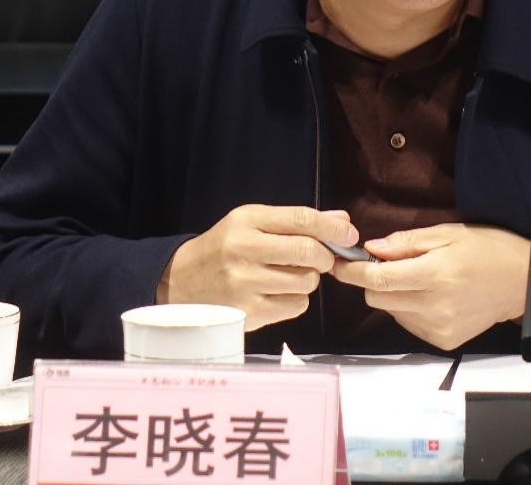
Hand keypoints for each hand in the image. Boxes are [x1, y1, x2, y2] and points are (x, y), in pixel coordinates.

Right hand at [158, 204, 357, 330]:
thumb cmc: (224, 249)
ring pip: (307, 281)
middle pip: (309, 251)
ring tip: (288, 275)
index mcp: (246, 221)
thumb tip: (342, 220)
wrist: (180, 282)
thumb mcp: (251, 224)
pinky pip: (296, 305)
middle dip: (325, 256)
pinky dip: (296, 300)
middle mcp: (244, 250)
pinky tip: (277, 293)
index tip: (349, 234)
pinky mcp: (249, 312)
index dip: (332, 227)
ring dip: (308, 279)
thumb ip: (295, 221)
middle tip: (321, 258)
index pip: (301, 219)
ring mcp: (245, 284)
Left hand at [330, 223, 528, 350]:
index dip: (351, 271)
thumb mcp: (447, 233)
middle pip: (377, 297)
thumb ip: (406, 243)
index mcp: (435, 274)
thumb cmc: (486, 249)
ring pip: (390, 311)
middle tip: (384, 264)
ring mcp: (438, 327)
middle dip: (372, 280)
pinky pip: (408, 323)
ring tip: (417, 279)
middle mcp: (434, 306)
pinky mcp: (442, 341)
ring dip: (392, 294)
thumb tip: (371, 250)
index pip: (378, 278)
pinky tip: (428, 296)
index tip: (337, 262)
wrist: (522, 283)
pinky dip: (408, 308)